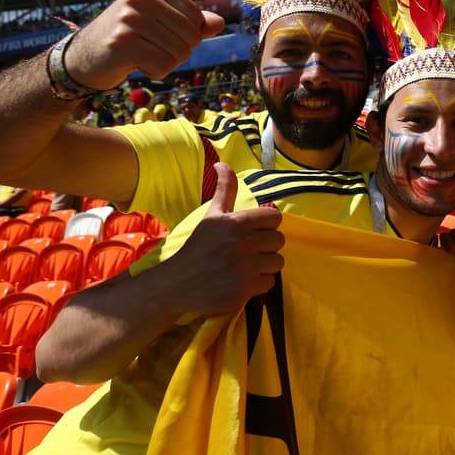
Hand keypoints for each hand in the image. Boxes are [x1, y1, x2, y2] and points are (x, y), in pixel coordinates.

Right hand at [64, 0, 226, 89]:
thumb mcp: (159, 23)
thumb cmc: (126, 38)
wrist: (82, 58)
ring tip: (142, 56)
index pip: (196, 16)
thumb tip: (219, 23)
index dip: (186, 35)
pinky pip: (164, 66)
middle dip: (178, 52)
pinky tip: (136, 65)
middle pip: (191, 36)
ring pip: (180, 53)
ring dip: (166, 63)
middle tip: (151, 50)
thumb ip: (190, 22)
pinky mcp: (123, 42)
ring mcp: (130, 18)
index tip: (159, 36)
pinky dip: (156, 73)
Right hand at [152, 163, 284, 317]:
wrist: (176, 283)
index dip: (267, 225)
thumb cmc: (197, 246)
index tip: (253, 232)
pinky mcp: (244, 291)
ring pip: (277, 263)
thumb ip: (225, 190)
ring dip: (265, 265)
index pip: (275, 218)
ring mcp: (244, 269)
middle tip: (248, 251)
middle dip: (266, 246)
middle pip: (279, 241)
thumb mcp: (211, 215)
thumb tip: (222, 163)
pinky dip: (258, 284)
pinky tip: (242, 281)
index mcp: (237, 223)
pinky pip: (269, 283)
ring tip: (246, 266)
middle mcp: (243, 244)